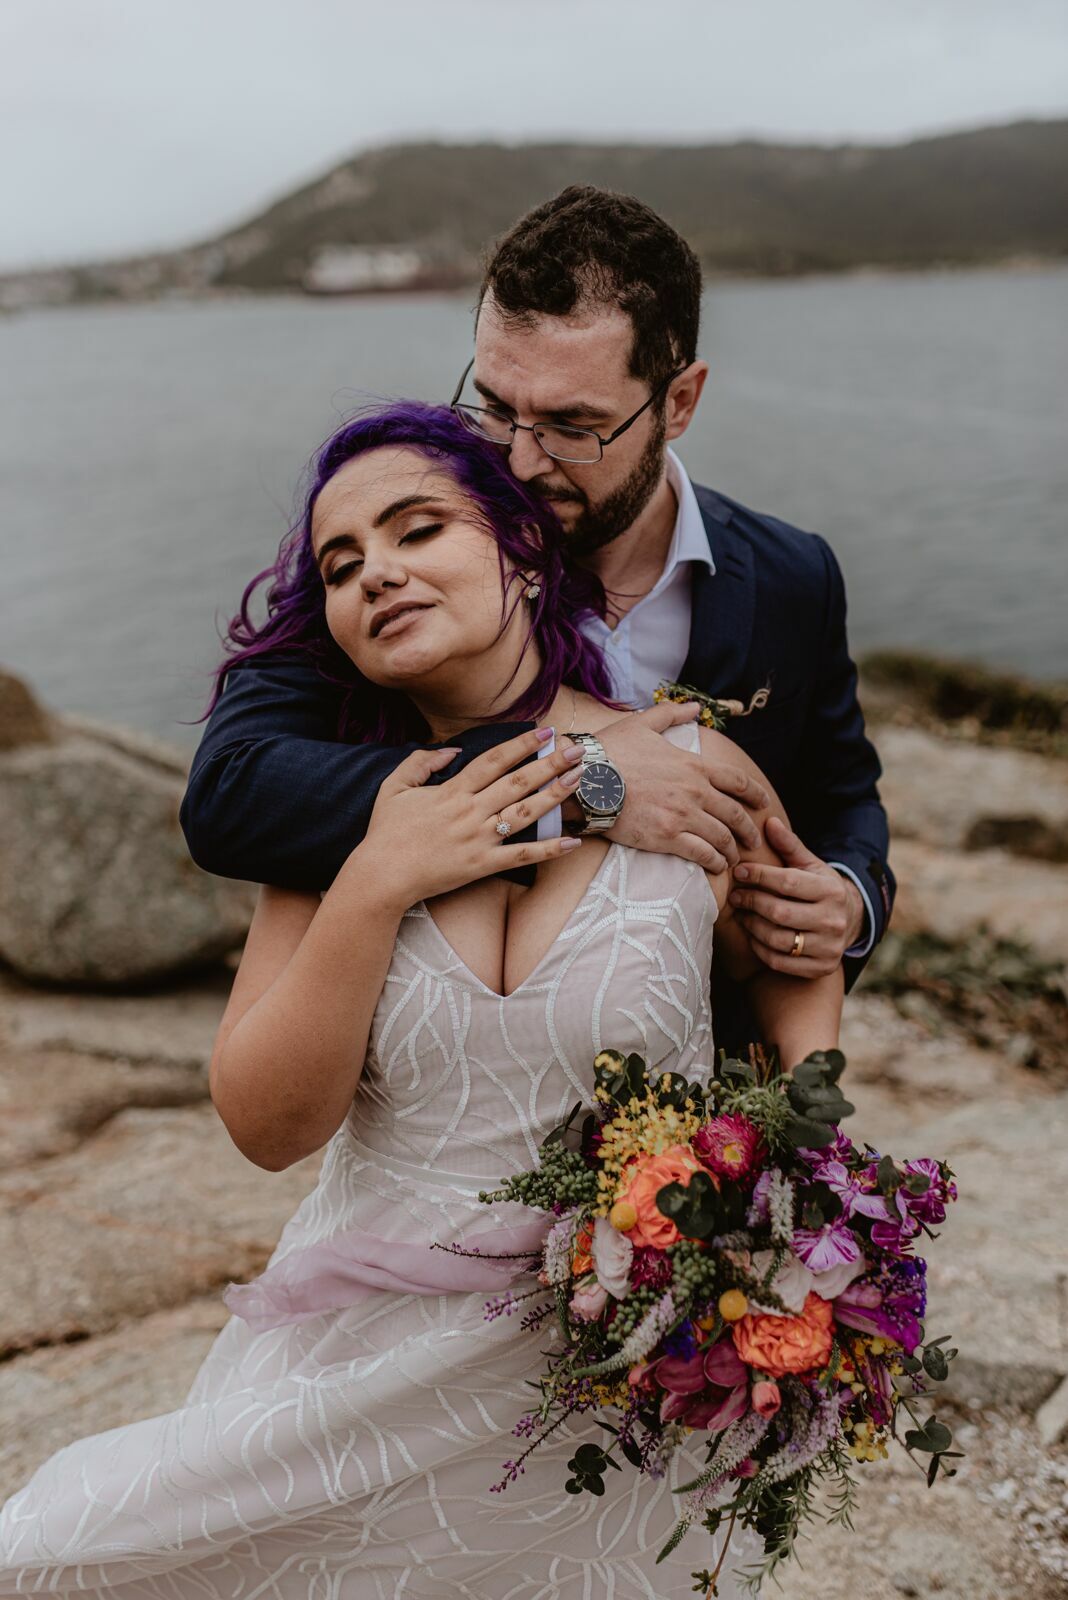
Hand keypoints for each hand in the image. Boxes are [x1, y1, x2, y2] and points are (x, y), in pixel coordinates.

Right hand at [350, 731, 585, 910]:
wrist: (381, 875)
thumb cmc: (385, 832)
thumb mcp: (393, 786)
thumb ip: (421, 762)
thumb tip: (452, 751)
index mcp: (451, 791)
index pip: (494, 761)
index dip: (521, 745)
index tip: (544, 733)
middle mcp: (470, 812)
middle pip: (518, 782)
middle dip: (550, 764)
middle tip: (576, 750)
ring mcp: (478, 839)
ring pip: (525, 814)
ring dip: (554, 795)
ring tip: (578, 780)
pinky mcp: (482, 865)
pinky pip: (521, 856)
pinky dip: (548, 850)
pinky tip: (572, 842)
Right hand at [593, 703, 769, 872]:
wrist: (586, 778)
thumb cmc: (611, 750)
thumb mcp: (643, 724)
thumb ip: (672, 714)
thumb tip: (695, 707)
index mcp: (693, 765)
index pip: (737, 781)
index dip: (755, 794)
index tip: (763, 803)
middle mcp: (695, 791)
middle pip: (735, 814)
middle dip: (748, 830)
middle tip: (753, 840)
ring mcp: (682, 815)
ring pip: (722, 838)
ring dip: (733, 850)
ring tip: (735, 859)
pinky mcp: (667, 837)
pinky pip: (702, 854)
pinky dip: (715, 862)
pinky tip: (717, 867)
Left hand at [729, 817, 864, 976]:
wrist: (849, 921)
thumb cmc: (820, 888)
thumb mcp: (810, 865)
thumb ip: (789, 845)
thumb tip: (769, 821)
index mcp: (831, 890)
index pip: (788, 882)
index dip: (760, 876)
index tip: (739, 871)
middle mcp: (833, 920)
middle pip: (780, 912)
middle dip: (752, 902)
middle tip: (735, 896)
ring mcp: (829, 947)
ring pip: (778, 939)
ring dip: (753, 926)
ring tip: (742, 914)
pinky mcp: (821, 967)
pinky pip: (780, 962)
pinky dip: (761, 949)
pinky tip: (753, 935)